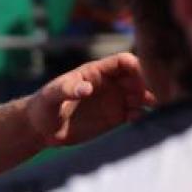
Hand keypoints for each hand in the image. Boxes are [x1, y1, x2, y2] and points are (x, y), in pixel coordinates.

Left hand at [26, 52, 153, 146]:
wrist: (41, 129)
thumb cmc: (43, 106)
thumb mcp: (51, 96)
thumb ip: (67, 89)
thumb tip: (87, 88)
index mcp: (95, 72)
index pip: (123, 61)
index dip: (136, 66)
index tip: (142, 77)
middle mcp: (109, 84)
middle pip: (138, 77)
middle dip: (148, 84)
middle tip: (150, 95)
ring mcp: (114, 101)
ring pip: (141, 95)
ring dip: (149, 99)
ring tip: (150, 106)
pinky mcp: (115, 118)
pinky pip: (136, 113)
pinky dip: (141, 114)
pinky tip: (135, 119)